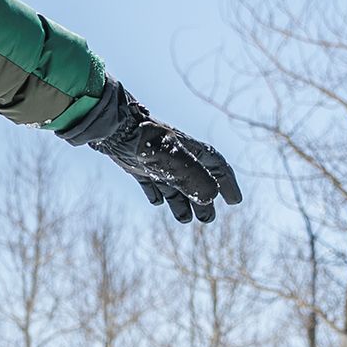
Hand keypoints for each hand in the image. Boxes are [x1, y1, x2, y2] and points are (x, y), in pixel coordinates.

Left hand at [63, 79, 241, 223]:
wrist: (111, 127)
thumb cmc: (144, 141)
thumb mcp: (173, 162)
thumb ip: (194, 180)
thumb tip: (211, 198)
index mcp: (190, 151)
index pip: (217, 167)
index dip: (227, 184)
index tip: (234, 202)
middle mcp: (176, 155)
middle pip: (196, 180)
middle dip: (204, 200)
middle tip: (207, 219)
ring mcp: (156, 161)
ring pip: (174, 185)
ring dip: (182, 203)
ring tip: (186, 220)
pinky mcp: (136, 165)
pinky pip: (150, 182)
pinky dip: (155, 193)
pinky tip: (156, 202)